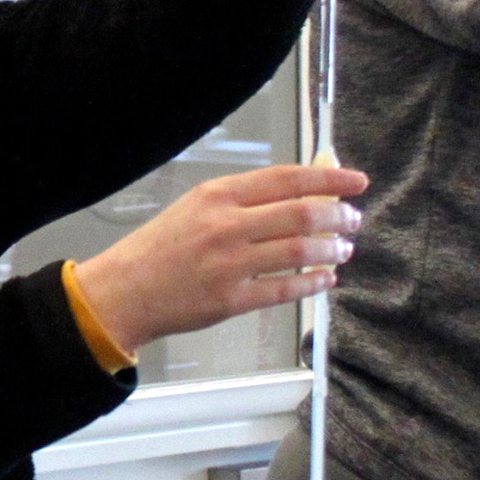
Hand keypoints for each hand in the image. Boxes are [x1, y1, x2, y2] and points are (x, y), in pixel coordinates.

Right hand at [72, 163, 368, 353]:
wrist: (124, 290)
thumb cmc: (160, 248)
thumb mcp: (196, 207)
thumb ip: (243, 200)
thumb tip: (299, 195)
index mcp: (218, 195)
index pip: (286, 180)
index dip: (328, 180)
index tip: (355, 183)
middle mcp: (226, 225)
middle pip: (300, 214)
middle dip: (337, 217)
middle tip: (354, 220)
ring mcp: (229, 264)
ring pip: (298, 252)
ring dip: (330, 250)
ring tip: (343, 250)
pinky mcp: (231, 300)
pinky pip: (285, 289)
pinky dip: (312, 283)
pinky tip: (325, 279)